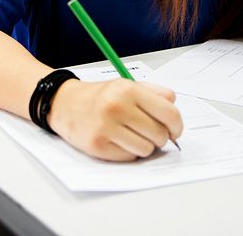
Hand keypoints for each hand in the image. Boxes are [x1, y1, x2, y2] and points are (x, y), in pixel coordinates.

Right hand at [47, 79, 182, 160]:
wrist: (65, 103)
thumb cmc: (101, 96)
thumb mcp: (127, 85)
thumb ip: (155, 93)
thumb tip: (175, 112)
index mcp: (129, 89)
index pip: (169, 113)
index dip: (177, 126)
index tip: (175, 131)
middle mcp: (117, 107)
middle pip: (159, 134)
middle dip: (160, 138)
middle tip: (150, 133)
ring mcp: (106, 127)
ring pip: (146, 149)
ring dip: (144, 146)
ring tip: (132, 136)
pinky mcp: (97, 145)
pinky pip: (129, 157)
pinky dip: (128, 152)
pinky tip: (119, 141)